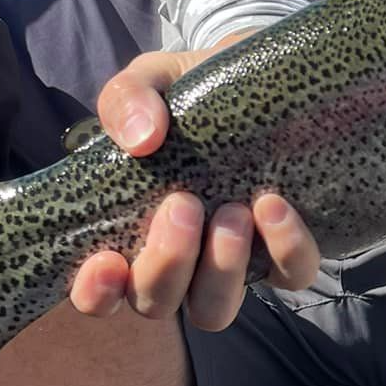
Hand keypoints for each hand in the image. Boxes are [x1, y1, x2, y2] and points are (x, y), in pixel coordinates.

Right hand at [69, 42, 322, 329]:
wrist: (261, 76)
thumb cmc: (190, 94)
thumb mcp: (152, 81)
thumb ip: (128, 100)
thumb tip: (142, 138)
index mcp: (131, 230)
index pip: (98, 294)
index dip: (96, 294)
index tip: (106, 260)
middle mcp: (178, 262)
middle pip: (155, 304)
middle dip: (166, 264)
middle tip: (184, 205)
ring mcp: (233, 263)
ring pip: (215, 310)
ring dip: (221, 270)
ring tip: (234, 212)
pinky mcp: (286, 251)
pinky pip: (289, 275)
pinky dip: (283, 249)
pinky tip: (275, 205)